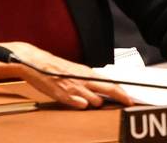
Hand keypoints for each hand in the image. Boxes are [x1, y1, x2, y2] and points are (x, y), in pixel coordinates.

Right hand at [4, 43, 133, 108]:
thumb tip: (105, 87)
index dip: (123, 92)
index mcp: (88, 72)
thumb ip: (90, 79)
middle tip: (128, 103)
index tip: (130, 99)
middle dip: (121, 97)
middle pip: (109, 89)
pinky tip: (81, 104)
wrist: (35, 62)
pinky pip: (78, 103)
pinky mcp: (62, 94)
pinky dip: (81, 105)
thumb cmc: (57, 68)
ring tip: (92, 101)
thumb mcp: (77, 70)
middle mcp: (84, 79)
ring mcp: (74, 87)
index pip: (111, 83)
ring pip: (95, 100)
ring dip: (97, 103)